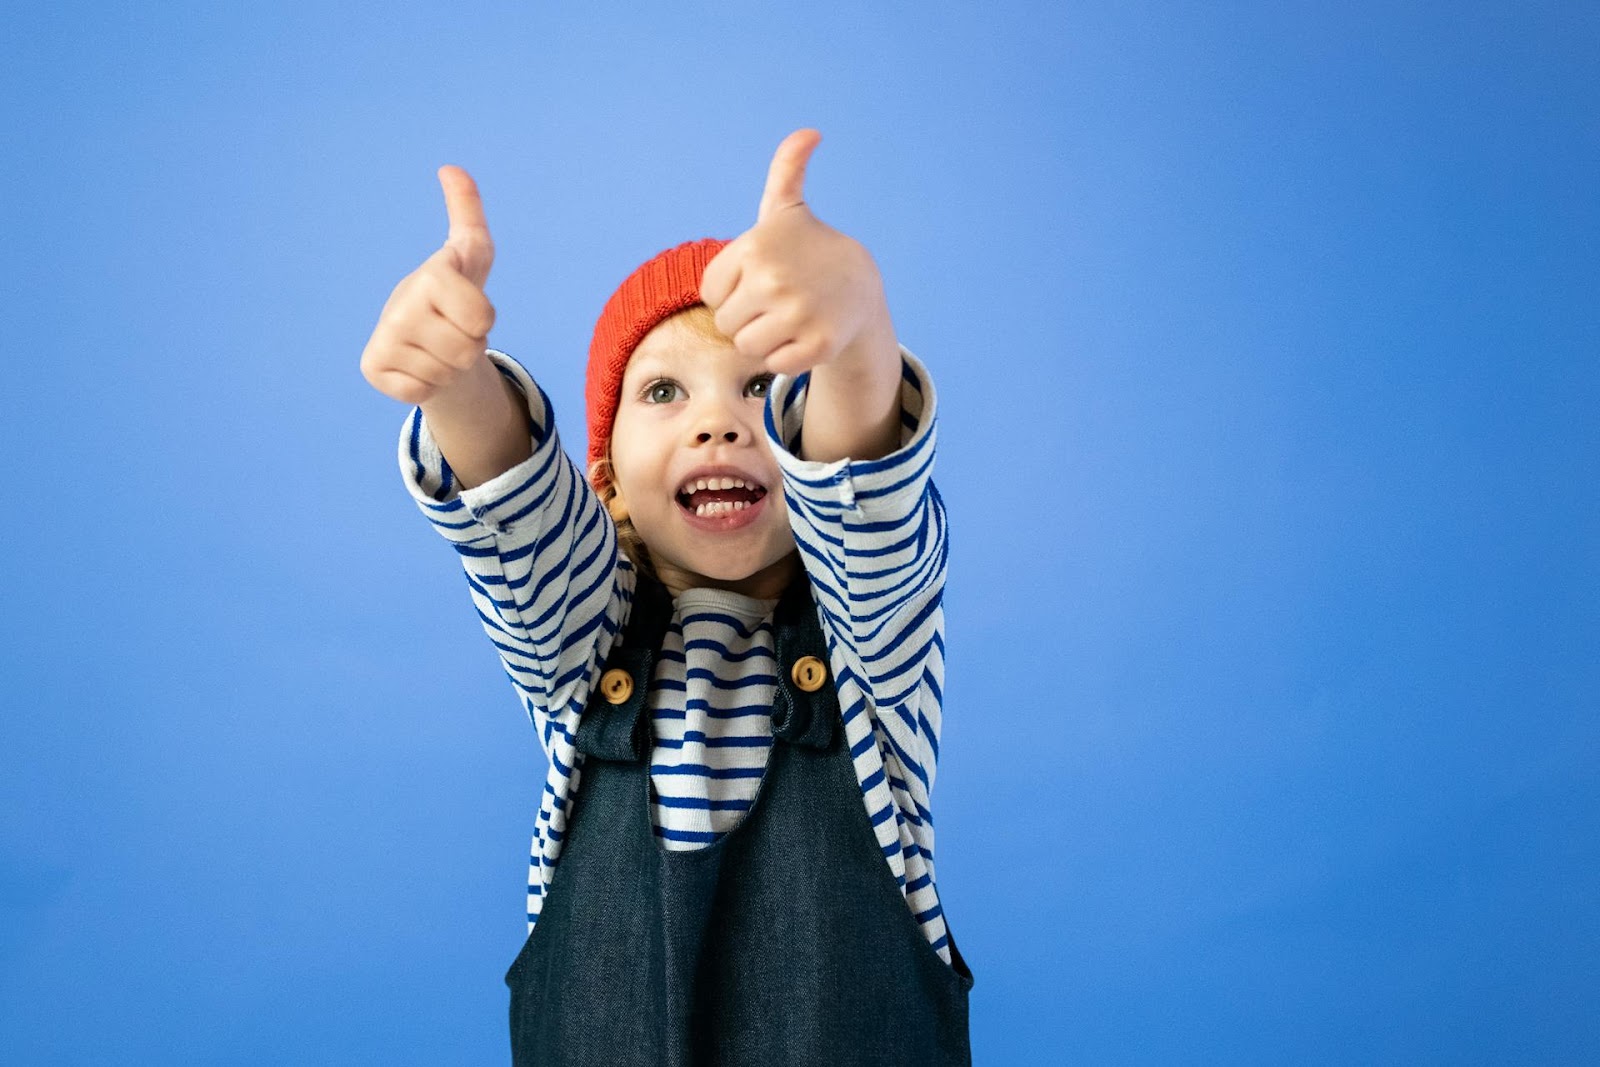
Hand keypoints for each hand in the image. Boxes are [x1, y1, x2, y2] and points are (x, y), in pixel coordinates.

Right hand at [360, 165, 497, 405]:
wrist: (423, 336)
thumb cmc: (456, 293)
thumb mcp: (473, 253)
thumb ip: (467, 211)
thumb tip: (451, 168)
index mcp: (431, 276)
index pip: (484, 319)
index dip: (483, 319)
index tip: (466, 307)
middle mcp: (399, 306)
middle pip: (469, 350)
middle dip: (469, 346)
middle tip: (451, 331)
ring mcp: (383, 339)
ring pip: (448, 373)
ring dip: (450, 366)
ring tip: (436, 346)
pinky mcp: (373, 369)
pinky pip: (421, 392)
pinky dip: (426, 385)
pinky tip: (417, 364)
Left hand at [700, 129, 892, 377]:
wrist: (860, 285)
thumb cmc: (810, 249)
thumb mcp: (788, 210)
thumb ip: (785, 170)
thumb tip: (809, 131)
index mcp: (754, 247)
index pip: (710, 294)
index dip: (731, 292)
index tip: (758, 279)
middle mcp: (773, 280)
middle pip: (727, 325)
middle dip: (747, 318)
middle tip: (777, 302)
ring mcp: (797, 314)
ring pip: (748, 348)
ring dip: (765, 340)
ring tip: (788, 319)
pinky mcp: (817, 345)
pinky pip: (776, 365)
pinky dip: (787, 358)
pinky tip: (804, 336)